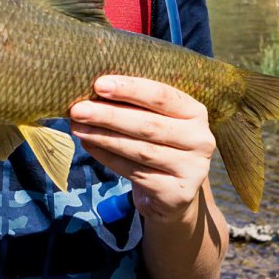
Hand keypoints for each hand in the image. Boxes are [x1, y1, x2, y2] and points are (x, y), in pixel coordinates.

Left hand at [69, 75, 215, 223]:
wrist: (173, 194)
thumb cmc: (159, 144)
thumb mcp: (157, 120)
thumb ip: (134, 105)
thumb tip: (93, 91)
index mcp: (196, 112)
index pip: (162, 95)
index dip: (130, 89)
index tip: (98, 84)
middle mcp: (200, 139)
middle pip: (148, 124)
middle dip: (109, 115)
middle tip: (78, 109)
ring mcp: (192, 169)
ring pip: (140, 150)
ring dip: (104, 137)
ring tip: (78, 127)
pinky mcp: (177, 193)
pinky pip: (134, 172)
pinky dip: (107, 157)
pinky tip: (89, 145)